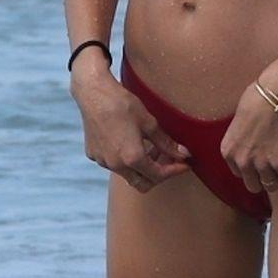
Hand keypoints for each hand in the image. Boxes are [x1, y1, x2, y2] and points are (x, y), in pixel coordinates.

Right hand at [73, 68, 191, 193]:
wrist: (94, 93)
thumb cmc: (123, 105)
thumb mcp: (149, 123)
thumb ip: (166, 143)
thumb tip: (184, 154)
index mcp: (131, 158)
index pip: (158, 175)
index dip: (175, 170)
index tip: (184, 164)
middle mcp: (115, 165)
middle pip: (142, 184)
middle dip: (158, 175)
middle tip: (169, 160)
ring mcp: (102, 161)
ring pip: (128, 174)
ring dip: (143, 167)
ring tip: (153, 148)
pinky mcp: (93, 154)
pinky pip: (114, 164)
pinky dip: (127, 160)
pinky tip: (133, 143)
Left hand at [221, 86, 277, 197]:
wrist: (276, 94)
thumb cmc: (257, 99)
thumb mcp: (238, 122)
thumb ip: (240, 139)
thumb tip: (249, 141)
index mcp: (228, 150)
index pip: (237, 172)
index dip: (249, 169)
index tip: (256, 166)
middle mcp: (241, 160)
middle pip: (251, 184)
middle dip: (260, 179)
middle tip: (269, 172)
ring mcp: (260, 163)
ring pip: (269, 185)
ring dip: (276, 179)